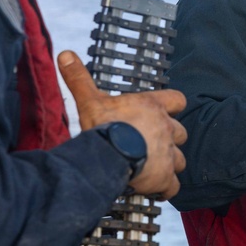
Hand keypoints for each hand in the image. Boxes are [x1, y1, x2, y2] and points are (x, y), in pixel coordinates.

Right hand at [58, 50, 187, 199]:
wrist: (109, 155)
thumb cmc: (103, 125)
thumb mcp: (90, 99)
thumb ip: (79, 78)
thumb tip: (64, 54)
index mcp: (153, 106)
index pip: (178, 100)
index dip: (173, 107)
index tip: (164, 112)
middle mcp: (166, 128)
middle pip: (181, 132)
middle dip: (170, 139)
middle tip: (152, 145)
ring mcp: (169, 153)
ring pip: (180, 159)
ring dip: (169, 164)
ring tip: (152, 168)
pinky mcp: (165, 177)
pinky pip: (174, 186)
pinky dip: (166, 189)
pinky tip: (156, 191)